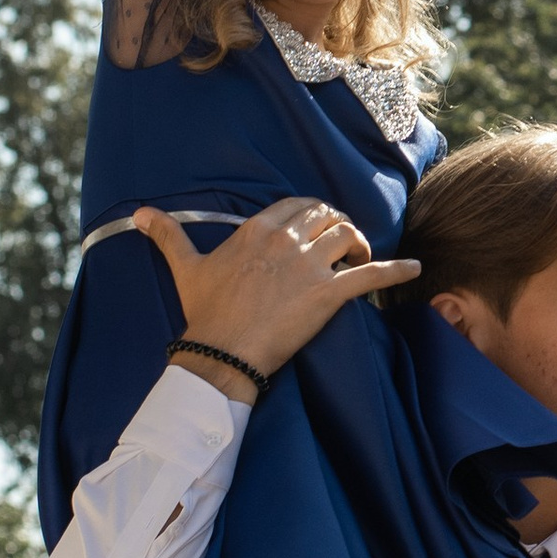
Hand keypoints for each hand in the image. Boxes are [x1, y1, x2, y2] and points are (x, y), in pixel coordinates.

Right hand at [139, 197, 416, 397]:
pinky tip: (415, 269)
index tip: (320, 224)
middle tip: (344, 242)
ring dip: (361, 243)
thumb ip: (168, 235)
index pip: (297, 205)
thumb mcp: (186, 268)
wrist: (221, 352)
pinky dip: (397, 270)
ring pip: (349, 236)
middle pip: (327, 215)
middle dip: (339, 225)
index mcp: (256, 230)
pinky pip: (372, 274)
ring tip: (363, 256)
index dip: (314, 212)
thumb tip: (141, 213)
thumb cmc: (205, 312)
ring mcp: (308, 266)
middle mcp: (285, 241)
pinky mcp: (329, 294)